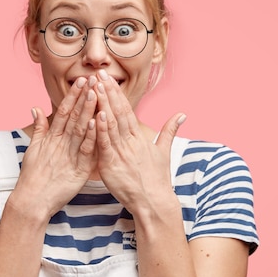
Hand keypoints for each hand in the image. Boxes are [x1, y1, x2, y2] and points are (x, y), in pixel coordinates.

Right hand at [14, 77, 97, 217]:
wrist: (32, 201)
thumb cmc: (32, 176)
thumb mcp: (33, 149)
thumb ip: (38, 128)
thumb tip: (35, 108)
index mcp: (51, 138)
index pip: (63, 111)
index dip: (73, 95)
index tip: (81, 80)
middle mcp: (60, 143)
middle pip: (73, 116)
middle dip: (84, 96)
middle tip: (93, 79)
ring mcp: (69, 156)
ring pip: (81, 129)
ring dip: (88, 110)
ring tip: (96, 93)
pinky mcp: (78, 170)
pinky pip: (87, 151)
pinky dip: (92, 136)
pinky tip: (98, 122)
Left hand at [93, 71, 185, 214]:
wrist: (154, 202)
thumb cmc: (157, 179)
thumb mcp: (164, 152)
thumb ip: (170, 131)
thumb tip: (182, 114)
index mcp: (139, 137)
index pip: (126, 110)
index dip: (117, 93)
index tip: (108, 78)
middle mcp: (131, 142)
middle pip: (118, 112)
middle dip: (108, 92)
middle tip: (99, 74)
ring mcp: (121, 152)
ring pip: (111, 124)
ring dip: (102, 104)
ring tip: (95, 87)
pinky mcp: (112, 165)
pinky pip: (105, 145)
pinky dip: (101, 130)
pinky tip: (96, 115)